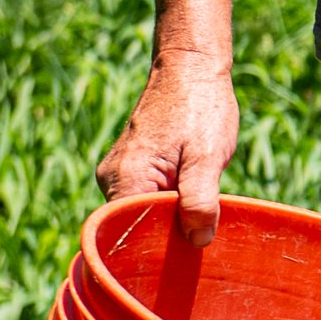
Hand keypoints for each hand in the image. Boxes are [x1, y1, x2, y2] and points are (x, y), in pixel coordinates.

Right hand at [97, 50, 240, 242]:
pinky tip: (194, 199)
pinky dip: (171, 203)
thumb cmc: (201, 107)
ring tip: (201, 211)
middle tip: (203, 234)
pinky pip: (147, 197)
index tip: (189, 252)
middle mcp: (112, 177)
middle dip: (168, 235)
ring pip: (143, 212)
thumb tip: (197, 240)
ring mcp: (120, 172)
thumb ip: (200, 199)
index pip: (128, 233)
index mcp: (126, 176)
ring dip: (172, 217)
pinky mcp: (132, 168)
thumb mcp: (208, 156)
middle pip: (134, 226)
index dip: (158, 249)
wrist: (192, 68)